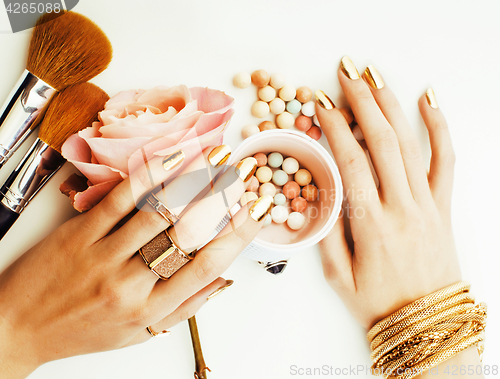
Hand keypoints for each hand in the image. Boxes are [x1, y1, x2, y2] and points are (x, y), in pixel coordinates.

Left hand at [0, 146, 268, 377]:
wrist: (18, 328)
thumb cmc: (83, 330)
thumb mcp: (140, 333)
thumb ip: (185, 308)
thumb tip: (224, 278)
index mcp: (150, 310)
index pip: (208, 267)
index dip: (240, 234)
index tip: (258, 210)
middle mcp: (130, 284)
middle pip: (189, 235)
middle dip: (224, 198)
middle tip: (245, 173)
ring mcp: (102, 256)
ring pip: (158, 212)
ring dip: (194, 180)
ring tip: (218, 157)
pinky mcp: (78, 234)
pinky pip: (119, 199)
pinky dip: (149, 174)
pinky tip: (172, 156)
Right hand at [316, 57, 460, 329]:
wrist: (427, 325)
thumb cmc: (379, 304)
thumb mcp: (339, 277)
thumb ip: (326, 233)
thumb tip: (318, 193)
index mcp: (371, 225)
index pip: (350, 163)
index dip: (334, 128)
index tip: (320, 103)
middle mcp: (402, 208)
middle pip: (382, 142)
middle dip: (361, 101)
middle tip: (346, 71)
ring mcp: (428, 204)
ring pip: (411, 144)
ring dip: (391, 104)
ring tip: (375, 75)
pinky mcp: (444, 206)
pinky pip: (447, 160)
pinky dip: (440, 127)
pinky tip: (428, 100)